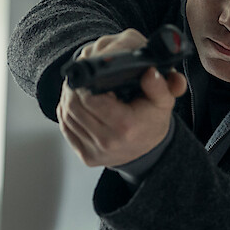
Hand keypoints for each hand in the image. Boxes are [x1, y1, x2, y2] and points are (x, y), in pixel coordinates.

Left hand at [57, 29, 187, 167]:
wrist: (149, 150)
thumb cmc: (152, 122)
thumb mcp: (163, 101)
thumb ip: (158, 86)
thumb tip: (149, 73)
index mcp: (125, 126)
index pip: (90, 100)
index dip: (87, 84)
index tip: (93, 77)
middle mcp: (107, 142)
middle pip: (74, 107)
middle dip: (74, 89)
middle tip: (81, 79)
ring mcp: (95, 152)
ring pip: (67, 116)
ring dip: (68, 99)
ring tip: (78, 89)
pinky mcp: (86, 157)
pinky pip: (66, 129)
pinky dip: (66, 113)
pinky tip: (75, 105)